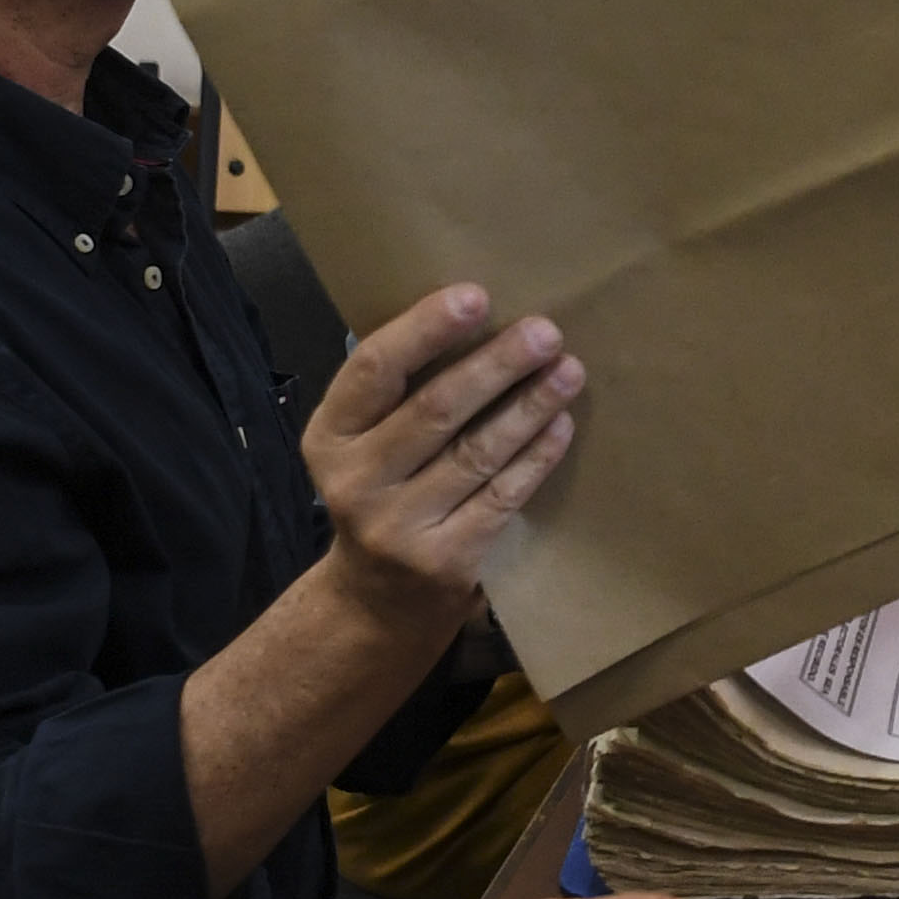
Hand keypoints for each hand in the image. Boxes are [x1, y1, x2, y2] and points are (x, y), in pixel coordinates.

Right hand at [310, 283, 583, 636]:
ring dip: (529, 407)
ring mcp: (398, 527)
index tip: (475, 296)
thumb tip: (472, 315)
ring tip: (568, 370)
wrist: (374, 602)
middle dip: (496, 365)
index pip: (374, 370)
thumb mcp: (361, 443)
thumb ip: (396, 393)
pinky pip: (501, 498)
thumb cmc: (381, 492)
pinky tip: (562, 425)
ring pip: (476, 453)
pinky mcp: (445, 561)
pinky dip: (535, 459)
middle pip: (434, 410)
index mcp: (330, 436)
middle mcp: (355, 482)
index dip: (424, 330)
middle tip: (545, 330)